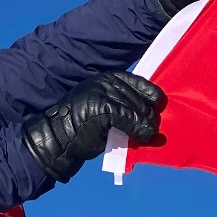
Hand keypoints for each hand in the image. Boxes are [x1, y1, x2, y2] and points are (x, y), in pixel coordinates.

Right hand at [22, 71, 163, 182]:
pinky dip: (140, 130)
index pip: (138, 82)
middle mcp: (106, 82)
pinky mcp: (103, 108)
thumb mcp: (102, 108)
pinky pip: (130, 119)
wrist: (57, 138)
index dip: (152, 94)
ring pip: (137, 109)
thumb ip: (123, 106)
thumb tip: (150, 114)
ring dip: (147, 124)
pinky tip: (145, 137)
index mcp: (106, 78)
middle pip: (140, 98)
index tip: (158, 105)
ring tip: (150, 134)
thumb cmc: (81, 127)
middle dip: (149, 115)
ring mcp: (103, 93)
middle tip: (153, 127)